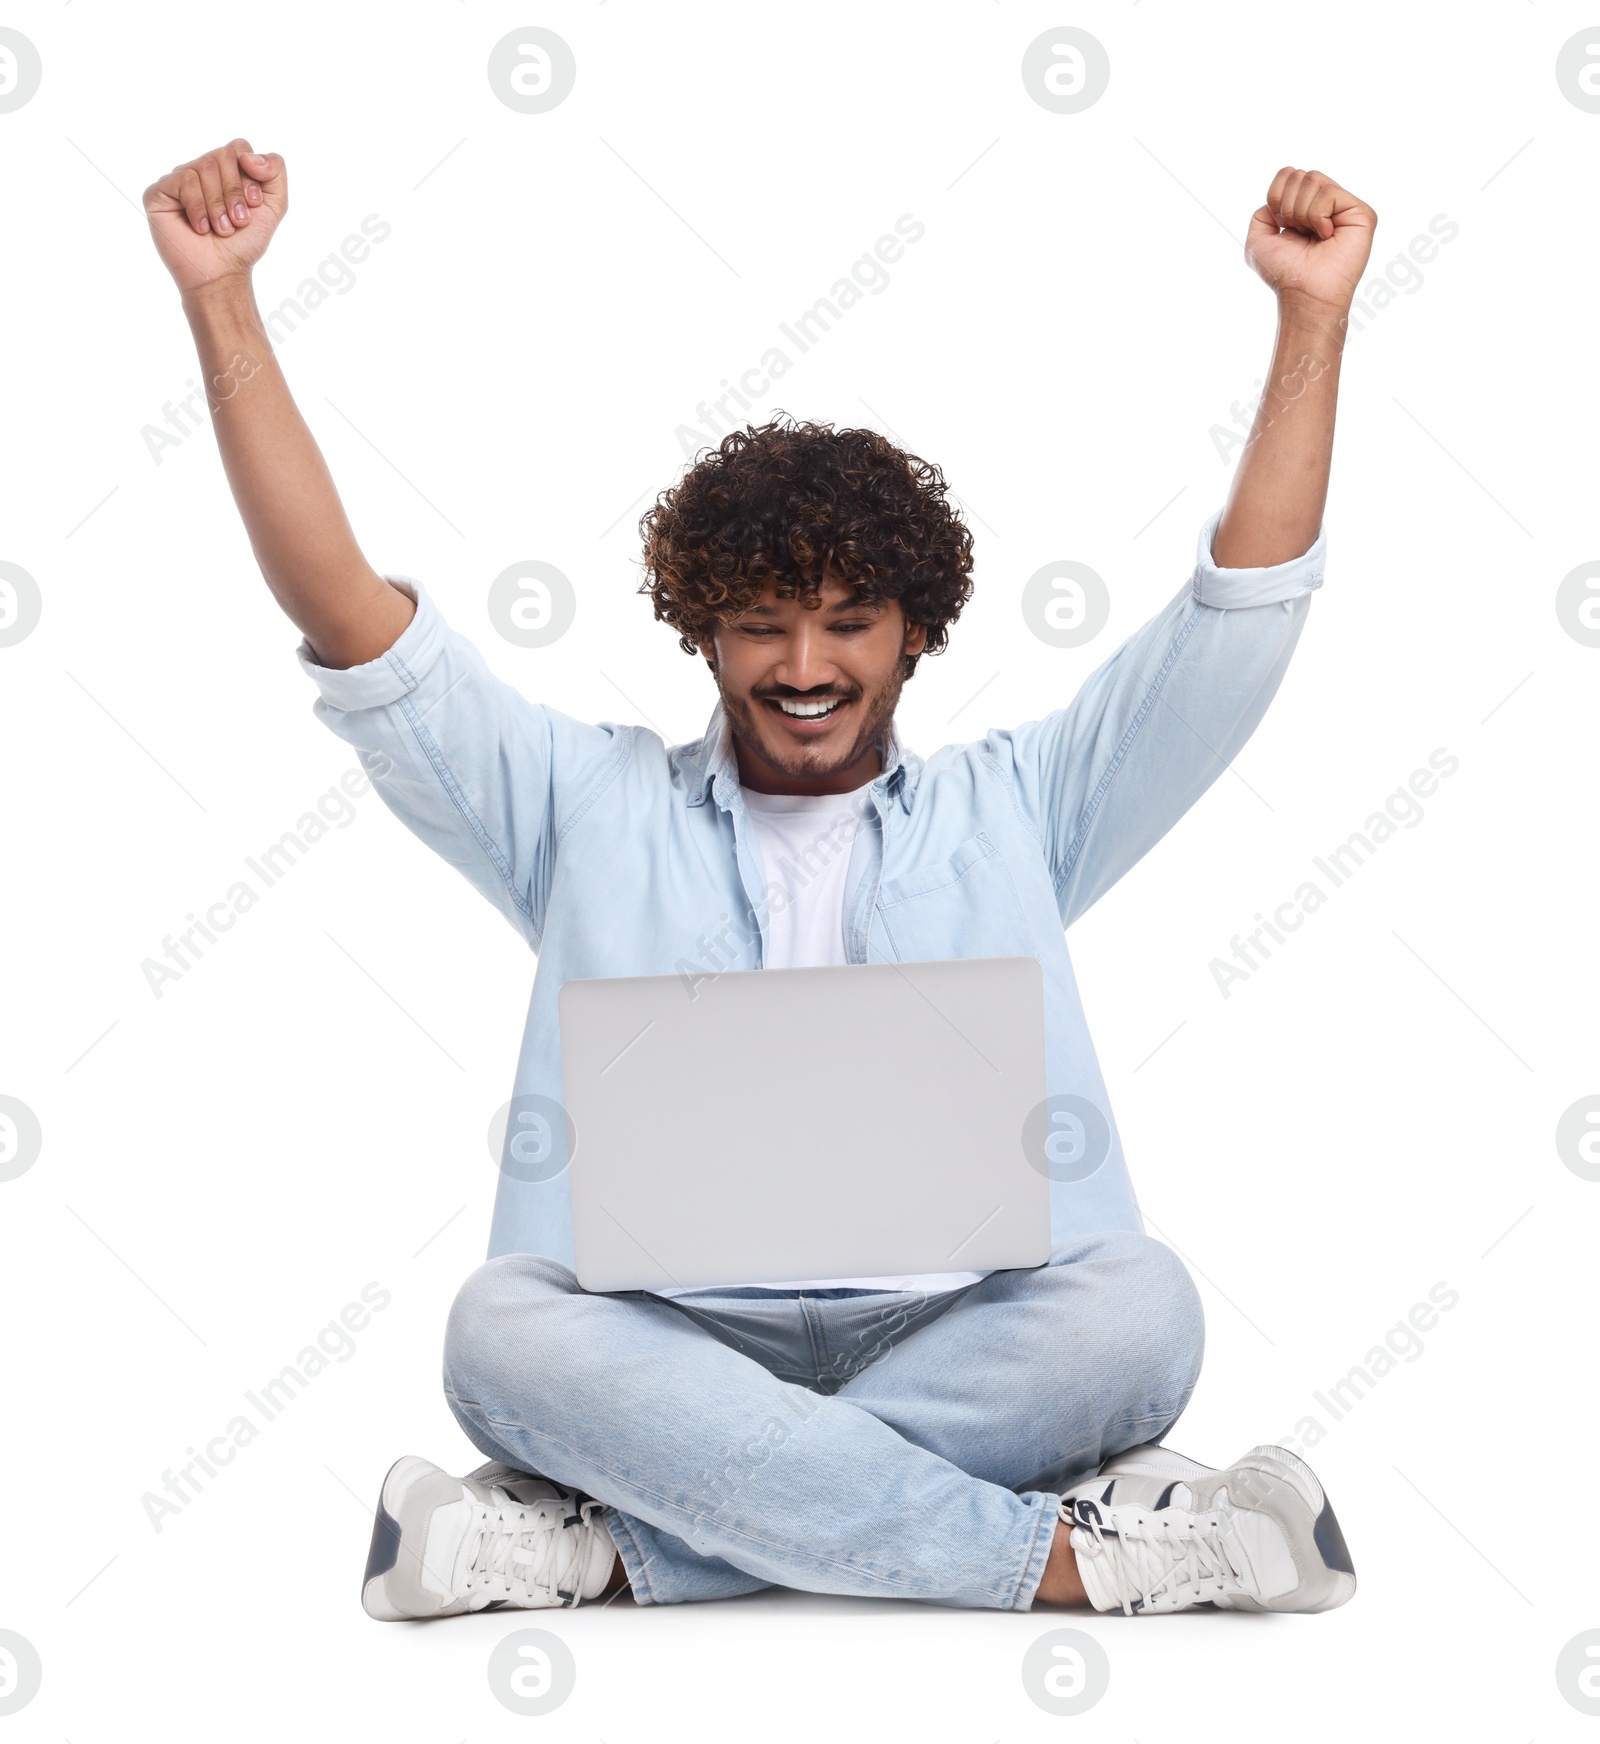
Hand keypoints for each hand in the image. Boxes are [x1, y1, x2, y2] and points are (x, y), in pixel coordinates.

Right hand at [143, 139, 287, 295]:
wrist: (223, 273)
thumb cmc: (244, 243)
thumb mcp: (274, 206)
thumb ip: (275, 171)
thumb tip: (248, 154)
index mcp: (225, 170)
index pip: (238, 147)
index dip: (250, 176)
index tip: (253, 205)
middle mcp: (200, 170)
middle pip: (222, 155)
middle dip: (235, 192)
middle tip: (237, 221)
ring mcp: (178, 180)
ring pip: (204, 166)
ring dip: (219, 204)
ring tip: (221, 229)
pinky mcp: (159, 192)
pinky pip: (184, 179)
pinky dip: (198, 207)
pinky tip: (200, 228)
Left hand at [1245, 168, 1375, 318]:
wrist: (1302, 292)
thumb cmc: (1283, 272)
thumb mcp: (1258, 241)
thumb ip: (1261, 214)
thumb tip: (1275, 200)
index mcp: (1305, 207)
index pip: (1288, 174)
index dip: (1276, 196)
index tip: (1281, 226)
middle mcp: (1326, 204)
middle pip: (1300, 175)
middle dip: (1288, 207)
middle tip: (1298, 233)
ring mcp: (1344, 207)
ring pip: (1313, 179)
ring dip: (1302, 213)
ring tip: (1312, 236)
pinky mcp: (1361, 212)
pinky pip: (1329, 193)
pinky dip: (1318, 217)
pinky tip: (1326, 236)